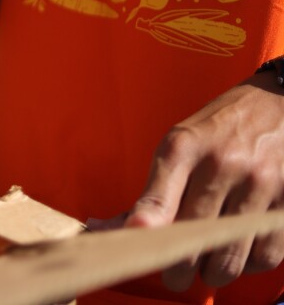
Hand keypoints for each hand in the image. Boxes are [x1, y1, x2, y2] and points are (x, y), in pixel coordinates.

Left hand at [125, 71, 283, 289]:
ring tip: (206, 267)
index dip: (147, 221)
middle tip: (173, 276)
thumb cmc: (219, 130)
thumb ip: (152, 190)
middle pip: (193, 234)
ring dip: (214, 272)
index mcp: (184, 147)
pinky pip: (266, 254)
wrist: (279, 103)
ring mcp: (260, 183)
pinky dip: (250, 264)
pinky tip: (240, 253)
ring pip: (230, 254)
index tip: (137, 238)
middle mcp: (221, 164)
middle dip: (177, 269)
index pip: (160, 193)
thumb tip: (112, 229)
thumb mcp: (180, 144)